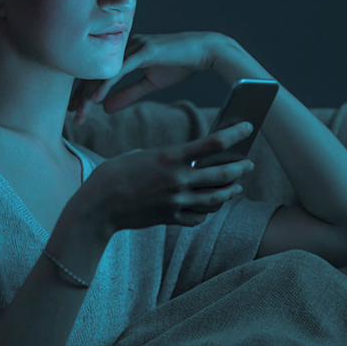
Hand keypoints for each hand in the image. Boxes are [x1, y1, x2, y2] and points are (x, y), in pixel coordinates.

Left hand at [69, 31, 227, 123]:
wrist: (205, 51)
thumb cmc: (180, 64)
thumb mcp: (150, 84)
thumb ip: (128, 94)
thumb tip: (105, 108)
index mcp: (124, 53)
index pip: (98, 73)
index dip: (85, 91)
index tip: (76, 109)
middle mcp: (124, 47)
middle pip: (95, 72)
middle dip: (81, 95)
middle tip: (71, 115)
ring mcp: (133, 47)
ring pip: (104, 72)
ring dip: (90, 94)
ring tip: (80, 113)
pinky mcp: (143, 50)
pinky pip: (119, 70)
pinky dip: (106, 85)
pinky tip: (95, 99)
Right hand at [73, 121, 255, 235]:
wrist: (98, 206)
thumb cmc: (115, 174)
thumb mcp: (142, 155)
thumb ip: (169, 157)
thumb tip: (190, 160)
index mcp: (169, 157)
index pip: (213, 144)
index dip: (235, 134)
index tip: (248, 127)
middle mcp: (177, 180)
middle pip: (223, 175)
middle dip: (240, 168)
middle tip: (249, 164)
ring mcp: (176, 201)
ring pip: (216, 199)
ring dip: (230, 191)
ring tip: (237, 186)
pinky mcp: (171, 218)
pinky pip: (199, 216)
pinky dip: (207, 211)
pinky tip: (210, 206)